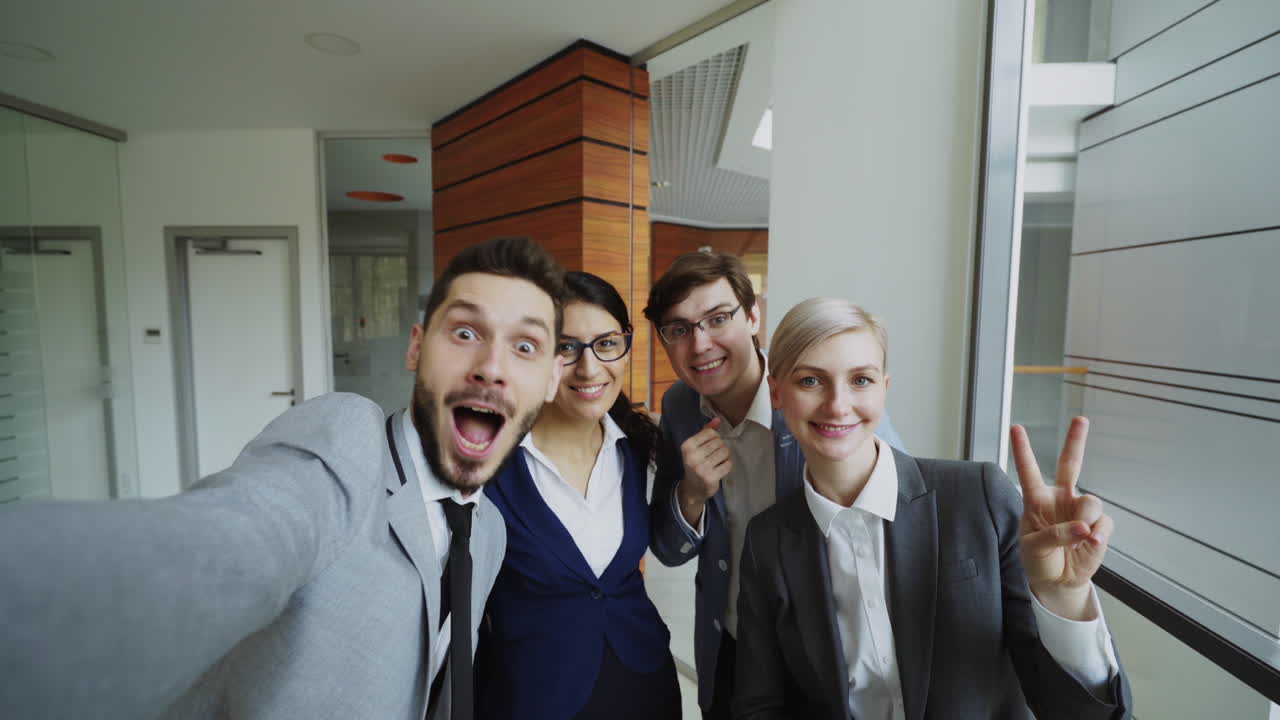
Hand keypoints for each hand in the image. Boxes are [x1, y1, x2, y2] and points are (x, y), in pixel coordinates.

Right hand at [676, 418, 730, 526]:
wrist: (692, 488)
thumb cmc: (696, 463)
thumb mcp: (696, 447)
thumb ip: (706, 432)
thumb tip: (717, 419)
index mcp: (687, 446)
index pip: (710, 433)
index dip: (715, 438)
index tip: (710, 446)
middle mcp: (692, 456)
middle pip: (719, 442)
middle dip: (720, 447)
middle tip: (714, 456)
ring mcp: (701, 468)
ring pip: (724, 452)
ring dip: (724, 456)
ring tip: (717, 462)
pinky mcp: (710, 478)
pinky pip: (728, 465)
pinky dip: (727, 466)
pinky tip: (719, 469)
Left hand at [1012, 417, 1113, 619]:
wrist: (1058, 581)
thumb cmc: (1038, 559)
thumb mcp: (1033, 548)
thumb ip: (1054, 535)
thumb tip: (1083, 528)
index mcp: (1036, 500)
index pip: (1029, 471)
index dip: (1023, 450)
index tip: (1015, 428)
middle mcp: (1060, 499)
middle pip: (1071, 465)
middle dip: (1076, 441)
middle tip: (1080, 420)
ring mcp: (1081, 511)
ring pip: (1090, 501)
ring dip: (1085, 520)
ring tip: (1078, 539)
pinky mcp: (1099, 526)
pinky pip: (1104, 523)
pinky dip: (1099, 535)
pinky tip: (1091, 544)